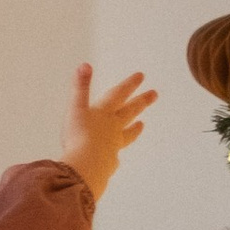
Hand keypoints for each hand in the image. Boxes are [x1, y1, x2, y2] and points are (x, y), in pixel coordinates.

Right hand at [61, 61, 153, 201]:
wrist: (86, 165)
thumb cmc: (79, 136)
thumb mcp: (75, 108)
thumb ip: (80, 87)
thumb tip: (85, 65)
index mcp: (104, 113)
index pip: (119, 94)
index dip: (129, 84)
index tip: (142, 76)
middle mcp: (112, 127)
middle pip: (130, 111)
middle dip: (141, 101)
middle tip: (154, 94)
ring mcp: (113, 145)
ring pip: (127, 134)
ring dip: (135, 128)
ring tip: (142, 125)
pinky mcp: (109, 162)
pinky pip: (115, 156)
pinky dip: (115, 154)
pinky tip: (115, 157)